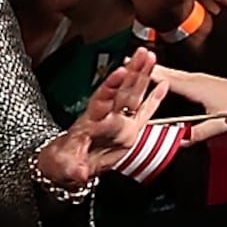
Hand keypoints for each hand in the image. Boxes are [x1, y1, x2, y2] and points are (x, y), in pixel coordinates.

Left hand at [34, 51, 164, 190]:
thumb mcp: (64, 167)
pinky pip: (143, 113)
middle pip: (122, 92)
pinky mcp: (128, 130)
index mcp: (91, 123)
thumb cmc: (63, 162)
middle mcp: (106, 118)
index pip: (102, 101)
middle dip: (133, 72)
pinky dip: (154, 100)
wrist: (67, 166)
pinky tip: (163, 86)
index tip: (120, 72)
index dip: (111, 87)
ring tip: (151, 57)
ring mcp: (118, 122)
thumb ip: (73, 168)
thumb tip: (79, 173)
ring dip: (142, 76)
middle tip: (143, 53)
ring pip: (133, 96)